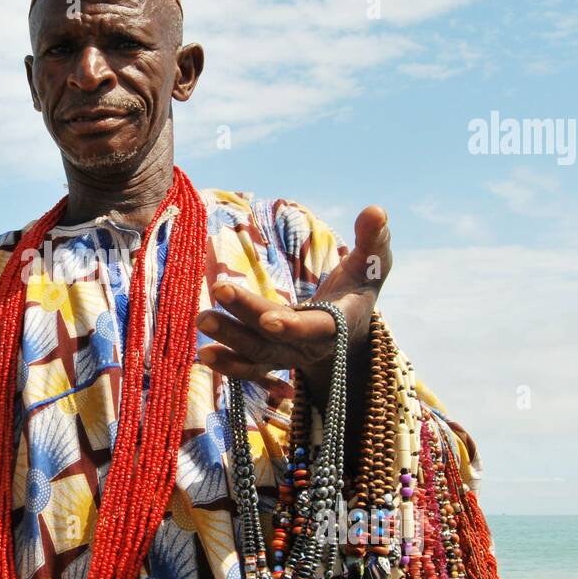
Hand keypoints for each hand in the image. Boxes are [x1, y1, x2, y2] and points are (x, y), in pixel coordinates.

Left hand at [195, 205, 392, 405]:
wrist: (350, 324)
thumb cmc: (360, 285)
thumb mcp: (372, 262)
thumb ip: (373, 239)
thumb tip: (376, 210)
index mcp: (338, 324)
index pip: (316, 329)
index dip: (294, 327)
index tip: (270, 320)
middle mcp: (311, 346)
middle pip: (276, 338)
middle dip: (247, 316)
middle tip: (219, 290)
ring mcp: (289, 355)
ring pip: (257, 353)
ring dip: (229, 339)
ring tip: (201, 320)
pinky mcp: (272, 358)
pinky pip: (249, 367)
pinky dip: (228, 364)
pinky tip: (204, 353)